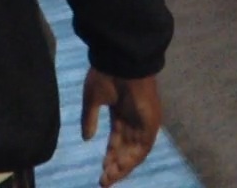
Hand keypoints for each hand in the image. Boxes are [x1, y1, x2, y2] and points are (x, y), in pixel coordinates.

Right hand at [80, 68, 161, 186]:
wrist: (121, 61)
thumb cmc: (106, 74)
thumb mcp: (93, 99)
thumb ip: (89, 119)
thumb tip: (86, 138)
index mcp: (121, 113)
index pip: (117, 141)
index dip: (109, 156)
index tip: (100, 171)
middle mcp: (134, 120)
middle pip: (126, 150)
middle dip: (115, 166)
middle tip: (103, 181)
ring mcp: (144, 121)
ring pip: (135, 151)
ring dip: (123, 166)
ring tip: (109, 178)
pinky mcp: (150, 122)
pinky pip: (143, 147)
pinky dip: (132, 159)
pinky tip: (120, 169)